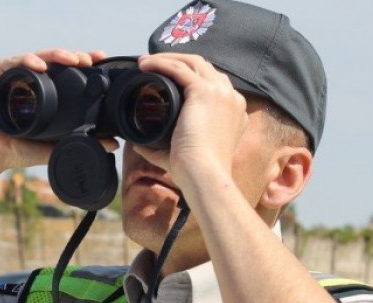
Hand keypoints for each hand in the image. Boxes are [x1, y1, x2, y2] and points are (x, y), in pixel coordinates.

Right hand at [0, 48, 113, 177]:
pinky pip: (13, 62)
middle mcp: (29, 81)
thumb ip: (78, 143)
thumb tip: (111, 144)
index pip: (65, 72)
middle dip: (74, 56)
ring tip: (73, 59)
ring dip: (56, 55)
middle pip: (54, 60)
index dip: (82, 64)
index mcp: (43, 92)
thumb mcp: (51, 148)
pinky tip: (40, 66)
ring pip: (38, 57)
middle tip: (89, 59)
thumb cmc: (12, 149)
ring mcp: (12, 77)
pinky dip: (27, 61)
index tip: (100, 61)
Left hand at [132, 53, 247, 197]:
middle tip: (153, 66)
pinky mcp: (205, 92)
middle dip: (179, 62)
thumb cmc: (193, 172)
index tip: (168, 80)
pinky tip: (145, 65)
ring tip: (145, 62)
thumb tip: (139, 145)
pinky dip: (161, 63)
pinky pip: (180, 68)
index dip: (191, 78)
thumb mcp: (180, 155)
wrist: (204, 175)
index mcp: (233, 113)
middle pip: (205, 68)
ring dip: (168, 58)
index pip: (214, 85)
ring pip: (193, 62)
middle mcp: (232, 99)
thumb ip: (160, 148)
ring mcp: (220, 93)